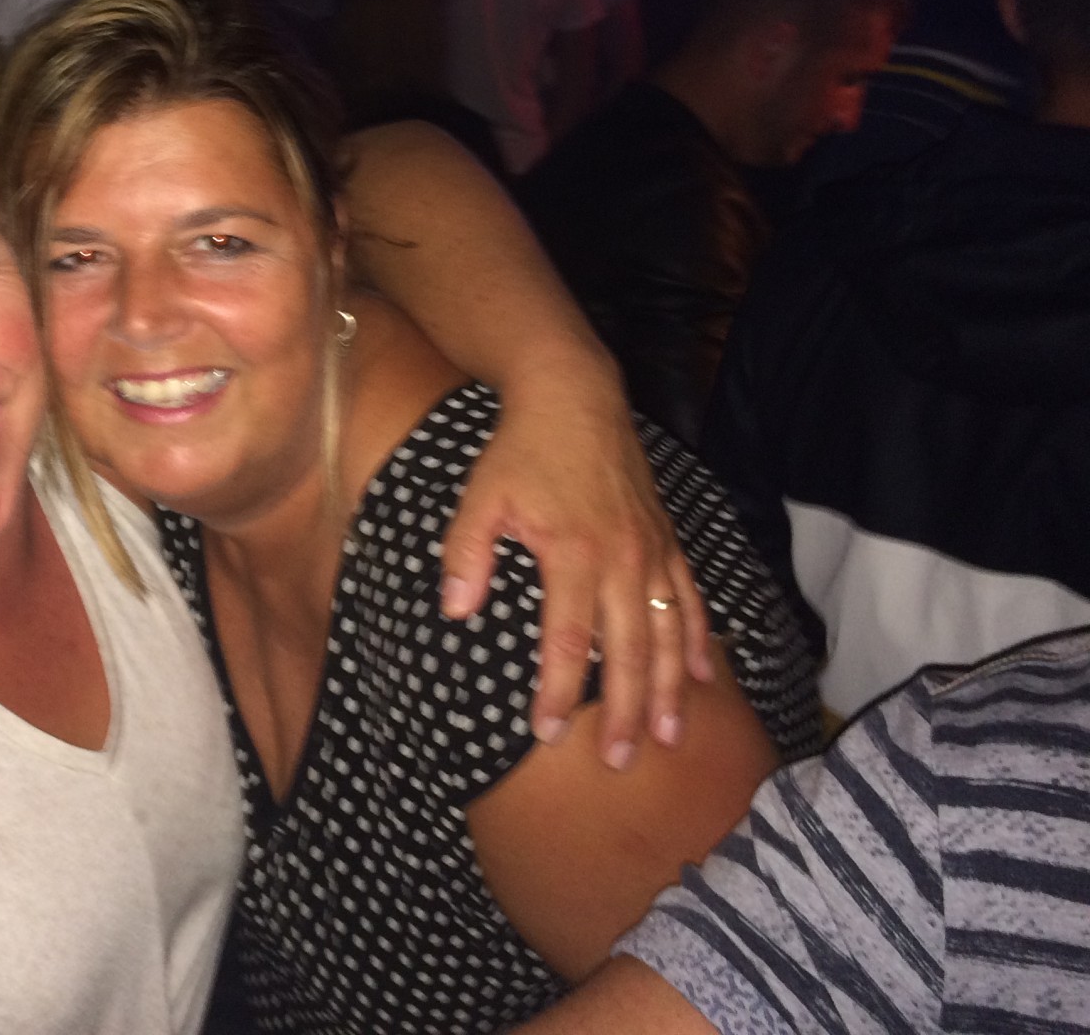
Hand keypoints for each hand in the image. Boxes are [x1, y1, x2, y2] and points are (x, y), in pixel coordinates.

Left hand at [439, 361, 712, 766]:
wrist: (574, 396)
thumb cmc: (520, 451)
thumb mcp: (479, 497)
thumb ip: (465, 555)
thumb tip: (455, 613)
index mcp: (573, 554)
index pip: (566, 641)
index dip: (557, 692)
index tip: (545, 733)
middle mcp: (622, 559)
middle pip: (629, 652)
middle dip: (626, 712)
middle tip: (622, 763)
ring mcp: (651, 551)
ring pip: (668, 634)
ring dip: (670, 689)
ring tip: (670, 738)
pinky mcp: (666, 540)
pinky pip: (690, 599)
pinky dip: (698, 639)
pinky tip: (703, 677)